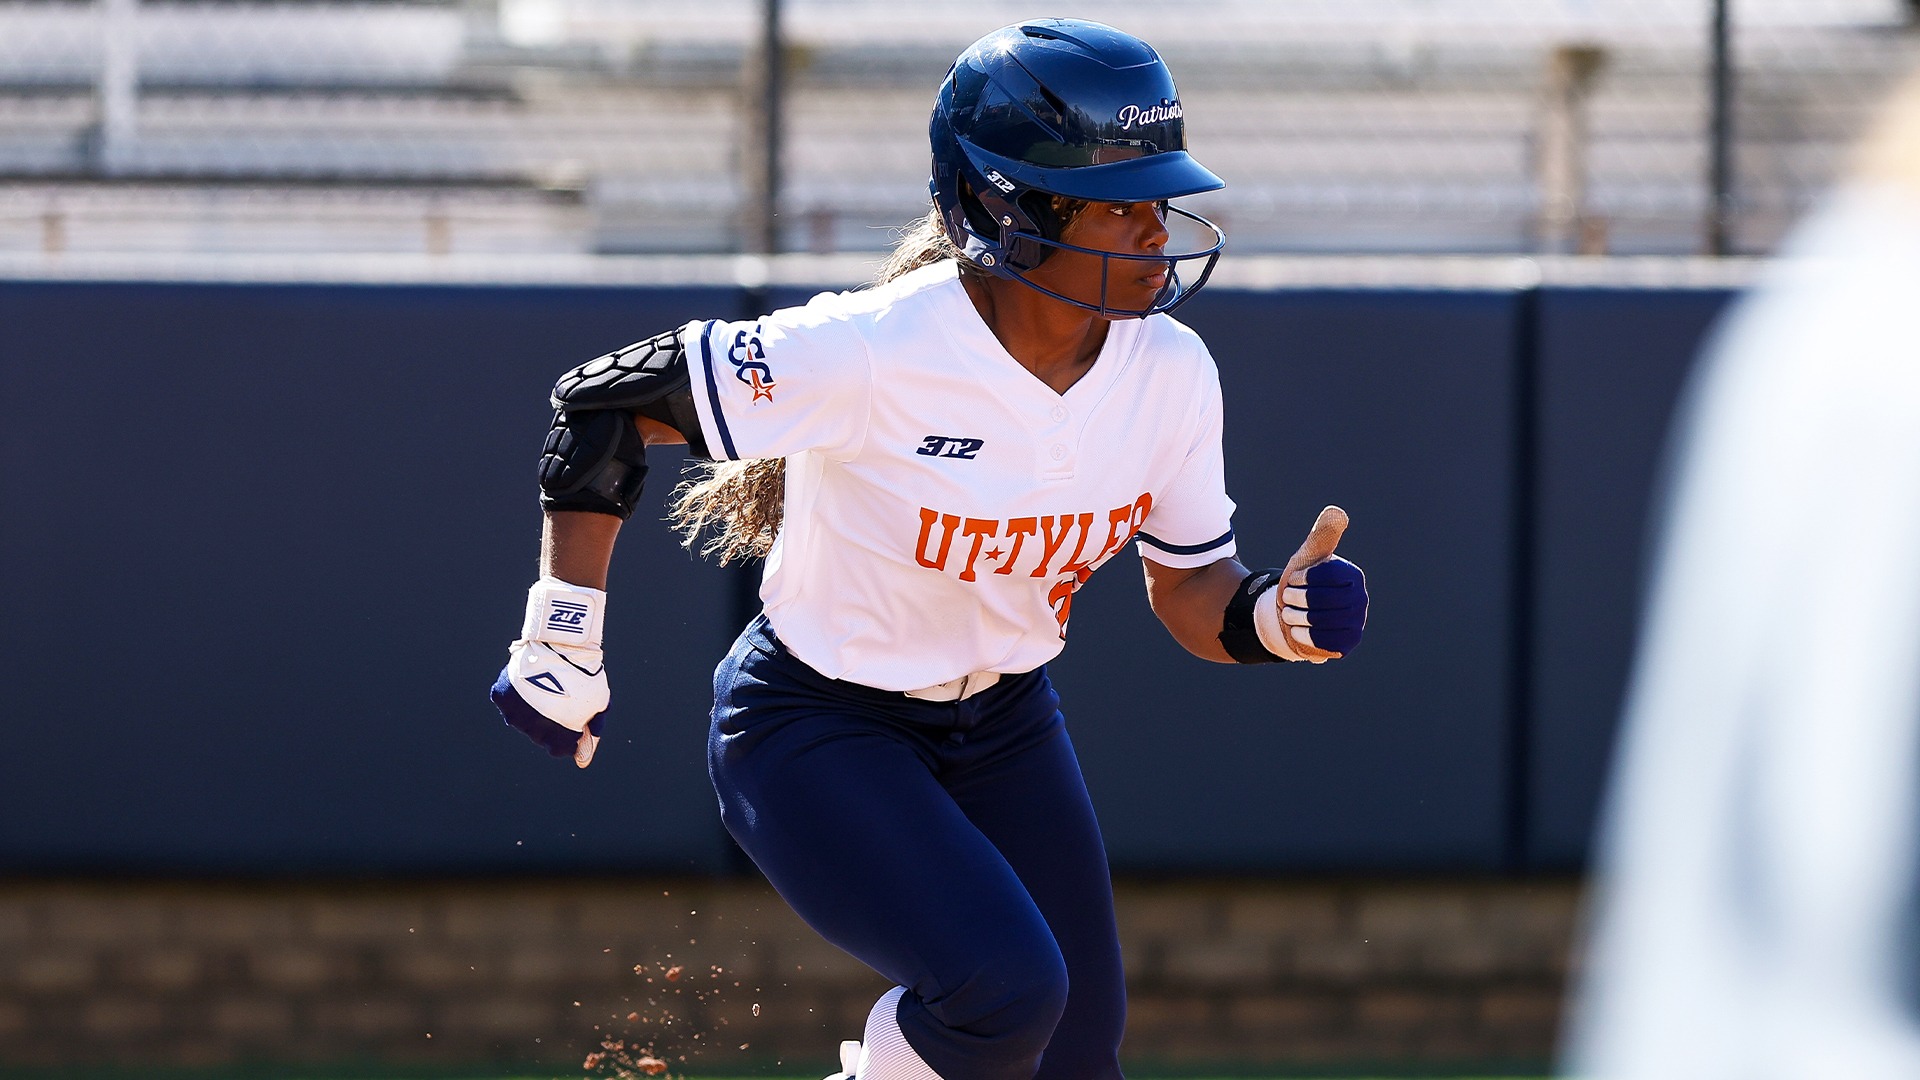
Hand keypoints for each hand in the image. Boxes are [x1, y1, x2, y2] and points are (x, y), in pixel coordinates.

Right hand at [490, 578, 608, 767]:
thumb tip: (582, 760)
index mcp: (558, 735)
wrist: (562, 642)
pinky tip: (529, 680)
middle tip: (558, 698)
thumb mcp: (599, 704)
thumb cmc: (586, 674)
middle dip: (549, 722)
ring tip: (544, 686)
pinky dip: (516, 693)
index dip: (567, 736)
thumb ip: (591, 732)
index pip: (558, 750)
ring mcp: (515, 712)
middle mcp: (534, 728)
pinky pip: (507, 701)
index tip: (572, 719)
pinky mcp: (501, 695)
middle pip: (539, 736)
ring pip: (520, 720)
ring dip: (530, 709)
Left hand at [1256, 505, 1368, 662]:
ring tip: (1291, 613)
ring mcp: (1356, 623)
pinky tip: (1297, 629)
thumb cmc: (1302, 583)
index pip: (1324, 575)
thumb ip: (1322, 535)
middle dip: (1295, 598)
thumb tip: (1337, 512)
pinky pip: (1321, 641)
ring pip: (1318, 620)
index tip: (1294, 579)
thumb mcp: (1308, 556)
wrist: (1293, 615)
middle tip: (1287, 599)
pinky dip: (1301, 634)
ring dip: (1295, 616)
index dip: (1302, 578)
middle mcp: (1360, 599)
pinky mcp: (1347, 643)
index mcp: (1352, 576)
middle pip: (1319, 599)